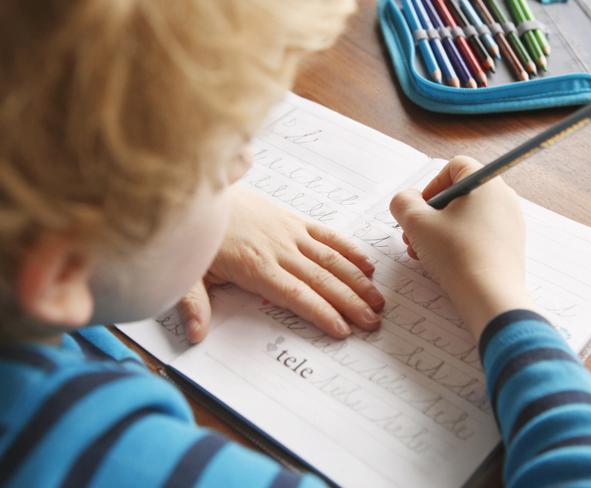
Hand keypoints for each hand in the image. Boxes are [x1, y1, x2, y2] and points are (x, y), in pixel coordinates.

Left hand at [179, 185, 384, 342]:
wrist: (202, 188)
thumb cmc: (198, 235)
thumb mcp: (188, 272)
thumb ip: (194, 305)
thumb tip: (195, 336)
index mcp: (254, 266)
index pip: (295, 294)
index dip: (321, 312)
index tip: (343, 329)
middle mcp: (278, 249)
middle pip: (321, 279)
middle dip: (349, 302)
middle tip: (373, 322)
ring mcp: (290, 232)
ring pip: (330, 258)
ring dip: (356, 280)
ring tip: (378, 300)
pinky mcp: (294, 219)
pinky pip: (327, 235)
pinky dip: (349, 249)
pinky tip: (367, 264)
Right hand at [389, 156, 533, 338]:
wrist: (490, 298)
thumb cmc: (455, 255)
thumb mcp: (417, 224)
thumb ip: (403, 203)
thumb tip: (406, 200)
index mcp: (486, 183)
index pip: (455, 166)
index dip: (432, 185)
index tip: (420, 209)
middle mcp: (504, 198)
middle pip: (459, 194)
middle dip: (431, 214)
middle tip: (414, 235)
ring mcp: (511, 223)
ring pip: (467, 217)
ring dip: (440, 231)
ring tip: (423, 253)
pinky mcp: (511, 246)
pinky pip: (479, 234)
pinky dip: (458, 243)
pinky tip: (443, 264)